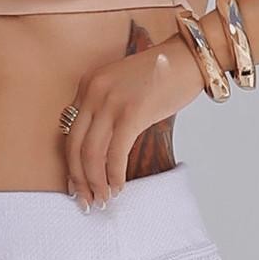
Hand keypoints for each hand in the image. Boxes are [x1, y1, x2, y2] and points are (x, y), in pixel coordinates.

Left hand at [63, 32, 204, 209]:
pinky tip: (119, 186)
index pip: (69, 133)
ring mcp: (111, 102)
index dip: (70, 164)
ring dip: (96, 182)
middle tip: (86, 201)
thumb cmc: (161, 76)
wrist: (189, 57)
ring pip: (92, 153)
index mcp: (87, 86)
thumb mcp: (121, 88)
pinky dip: (114, 175)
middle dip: (79, 179)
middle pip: (76, 146)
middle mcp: (92, 92)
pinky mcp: (131, 112)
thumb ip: (105, 111)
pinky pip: (115, 153)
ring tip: (103, 198)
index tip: (76, 185)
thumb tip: (100, 151)